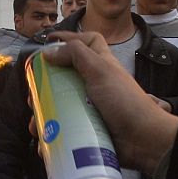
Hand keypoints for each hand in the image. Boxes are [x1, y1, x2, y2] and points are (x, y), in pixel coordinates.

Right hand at [41, 32, 177, 176]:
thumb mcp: (101, 70)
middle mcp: (95, 84)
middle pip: (65, 76)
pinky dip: (53, 133)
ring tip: (36, 121)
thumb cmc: (124, 101)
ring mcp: (92, 107)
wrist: (144, 140)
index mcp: (101, 65)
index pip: (87, 42)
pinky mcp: (89, 129)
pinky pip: (67, 129)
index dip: (69, 38)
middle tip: (33, 95)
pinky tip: (43, 139)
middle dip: (46, 84)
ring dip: (45, 112)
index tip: (47, 42)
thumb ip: (77, 55)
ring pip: (62, 104)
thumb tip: (49, 51)